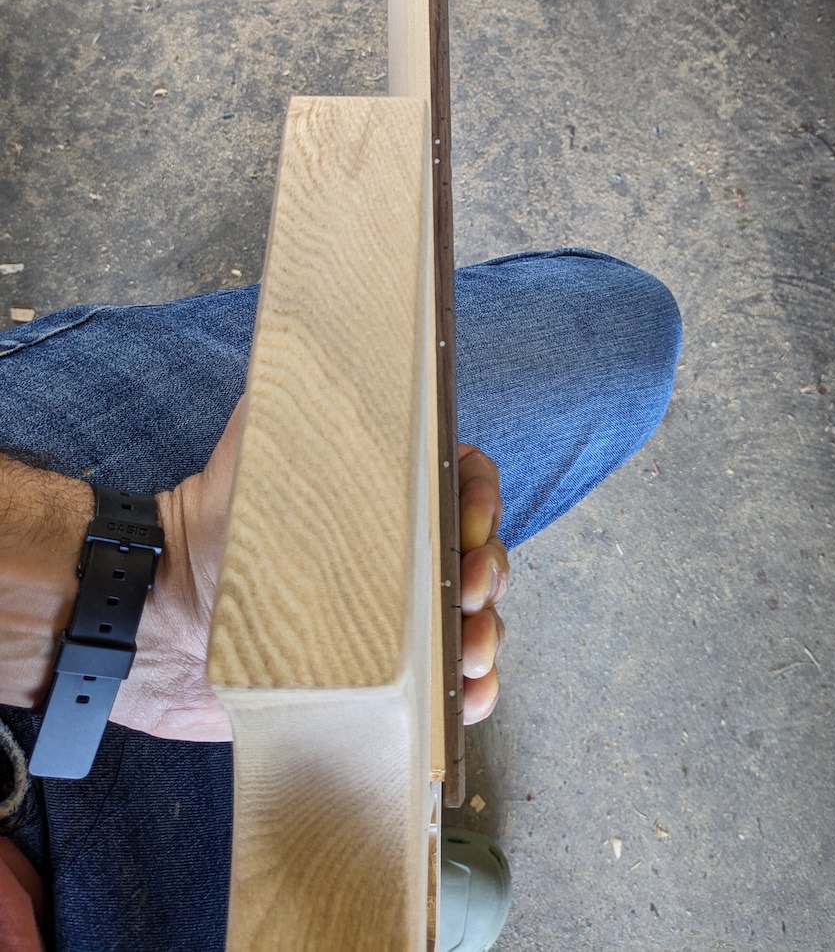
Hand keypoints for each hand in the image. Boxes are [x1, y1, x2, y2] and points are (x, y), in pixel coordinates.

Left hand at [111, 414, 509, 741]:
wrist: (163, 622)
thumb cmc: (211, 526)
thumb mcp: (258, 439)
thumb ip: (297, 385)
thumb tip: (329, 322)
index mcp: (383, 494)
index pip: (461, 482)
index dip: (480, 501)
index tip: (468, 525)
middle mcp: (396, 553)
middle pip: (477, 555)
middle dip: (488, 573)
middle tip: (465, 593)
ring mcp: (391, 620)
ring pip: (471, 625)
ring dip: (484, 639)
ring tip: (466, 655)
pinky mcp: (377, 681)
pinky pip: (445, 691)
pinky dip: (469, 695)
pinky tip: (464, 694)